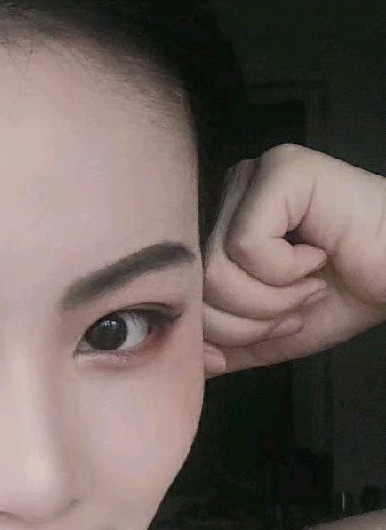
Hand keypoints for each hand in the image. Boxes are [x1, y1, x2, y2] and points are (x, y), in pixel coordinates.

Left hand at [201, 143, 385, 376]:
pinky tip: (320, 255)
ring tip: (310, 284)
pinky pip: (245, 245)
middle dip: (249, 320)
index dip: (224, 330)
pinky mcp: (279, 169)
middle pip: (196, 285)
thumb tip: (182, 360)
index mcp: (222, 223)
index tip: (278, 326)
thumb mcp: (269, 331)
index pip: (184, 291)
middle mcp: (230, 193)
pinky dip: (285, 271)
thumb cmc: (348, 293)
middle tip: (299, 305)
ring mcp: (253, 176)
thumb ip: (222, 344)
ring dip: (272, 299)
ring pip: (216, 270)